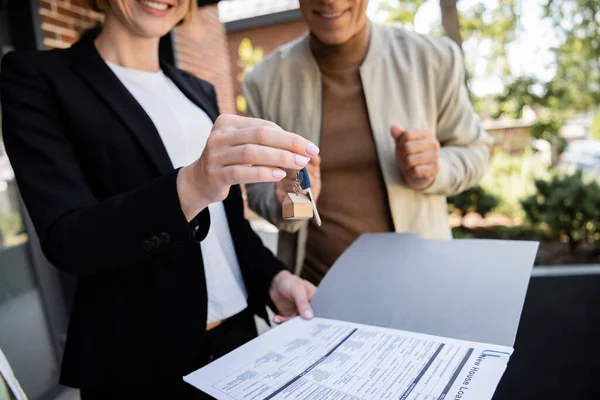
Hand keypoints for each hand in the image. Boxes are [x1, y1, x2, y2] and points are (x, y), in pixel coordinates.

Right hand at [178, 114, 319, 219]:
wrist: (199, 182)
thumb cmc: (229, 161)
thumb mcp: (242, 145)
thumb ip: (264, 142)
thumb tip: (300, 147)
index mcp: (228, 122)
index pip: (264, 126)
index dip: (289, 136)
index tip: (309, 147)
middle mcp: (220, 135)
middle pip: (260, 135)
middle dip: (288, 144)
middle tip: (309, 153)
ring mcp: (215, 155)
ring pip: (252, 153)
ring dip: (279, 158)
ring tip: (298, 164)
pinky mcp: (216, 174)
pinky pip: (242, 172)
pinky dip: (263, 173)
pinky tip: (279, 175)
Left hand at [269, 270, 315, 323]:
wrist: (275, 284)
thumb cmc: (289, 282)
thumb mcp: (297, 289)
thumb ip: (303, 302)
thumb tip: (309, 316)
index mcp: (315, 299)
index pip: (320, 311)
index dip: (317, 319)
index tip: (311, 323)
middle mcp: (309, 307)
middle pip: (310, 320)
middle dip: (304, 324)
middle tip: (298, 327)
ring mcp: (300, 312)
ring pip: (299, 323)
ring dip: (291, 324)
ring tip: (285, 322)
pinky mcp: (291, 316)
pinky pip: (288, 322)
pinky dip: (282, 322)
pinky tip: (277, 318)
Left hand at [391, 125, 439, 189]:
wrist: (422, 172)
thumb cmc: (410, 154)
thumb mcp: (402, 143)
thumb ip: (398, 134)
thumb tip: (393, 128)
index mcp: (427, 133)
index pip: (407, 134)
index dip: (400, 143)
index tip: (402, 147)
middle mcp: (433, 143)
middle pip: (407, 147)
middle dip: (402, 155)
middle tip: (406, 158)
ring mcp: (436, 156)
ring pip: (410, 160)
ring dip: (406, 165)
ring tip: (410, 165)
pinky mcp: (435, 169)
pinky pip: (416, 171)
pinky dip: (411, 173)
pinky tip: (414, 172)